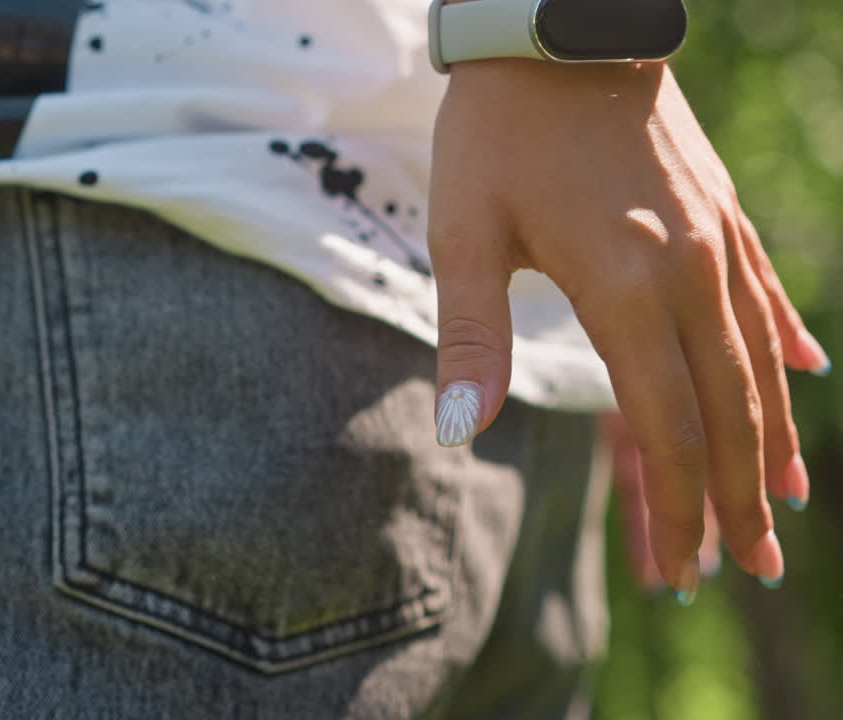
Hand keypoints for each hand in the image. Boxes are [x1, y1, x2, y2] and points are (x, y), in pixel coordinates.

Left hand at [427, 60, 829, 600]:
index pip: (664, 426)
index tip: (681, 570)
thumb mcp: (464, 231)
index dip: (674, 506)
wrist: (561, 29)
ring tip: (783, 503)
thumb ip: (468, 333)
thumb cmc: (498, 132)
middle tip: (749, 569)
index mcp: (625, 289)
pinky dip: (785, 346)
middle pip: (728, 411)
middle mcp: (690, 274)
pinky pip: (768, 295)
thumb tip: (456, 429)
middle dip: (734, 499)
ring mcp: (718, 243)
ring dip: (771, 438)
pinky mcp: (725, 213)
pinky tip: (808, 375)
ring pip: (761, 362)